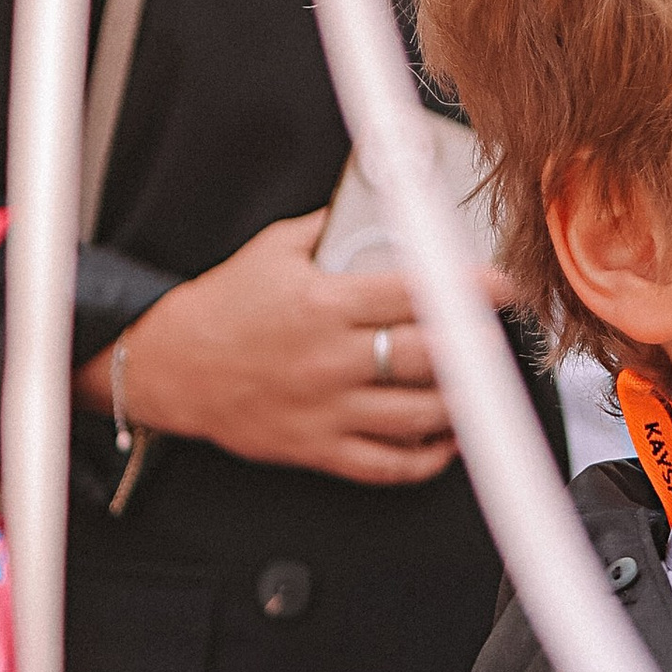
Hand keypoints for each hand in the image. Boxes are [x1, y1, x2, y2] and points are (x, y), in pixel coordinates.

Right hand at [80, 211, 469, 487]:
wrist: (169, 366)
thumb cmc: (221, 308)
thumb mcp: (272, 250)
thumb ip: (327, 229)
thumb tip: (372, 207)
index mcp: (325, 303)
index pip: (415, 294)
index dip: (467, 290)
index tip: (502, 288)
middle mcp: (331, 358)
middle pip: (426, 356)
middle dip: (474, 348)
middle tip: (497, 339)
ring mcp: (326, 408)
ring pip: (416, 414)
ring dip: (461, 403)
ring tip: (484, 389)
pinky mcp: (316, 447)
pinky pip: (384, 464)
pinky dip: (424, 458)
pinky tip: (445, 441)